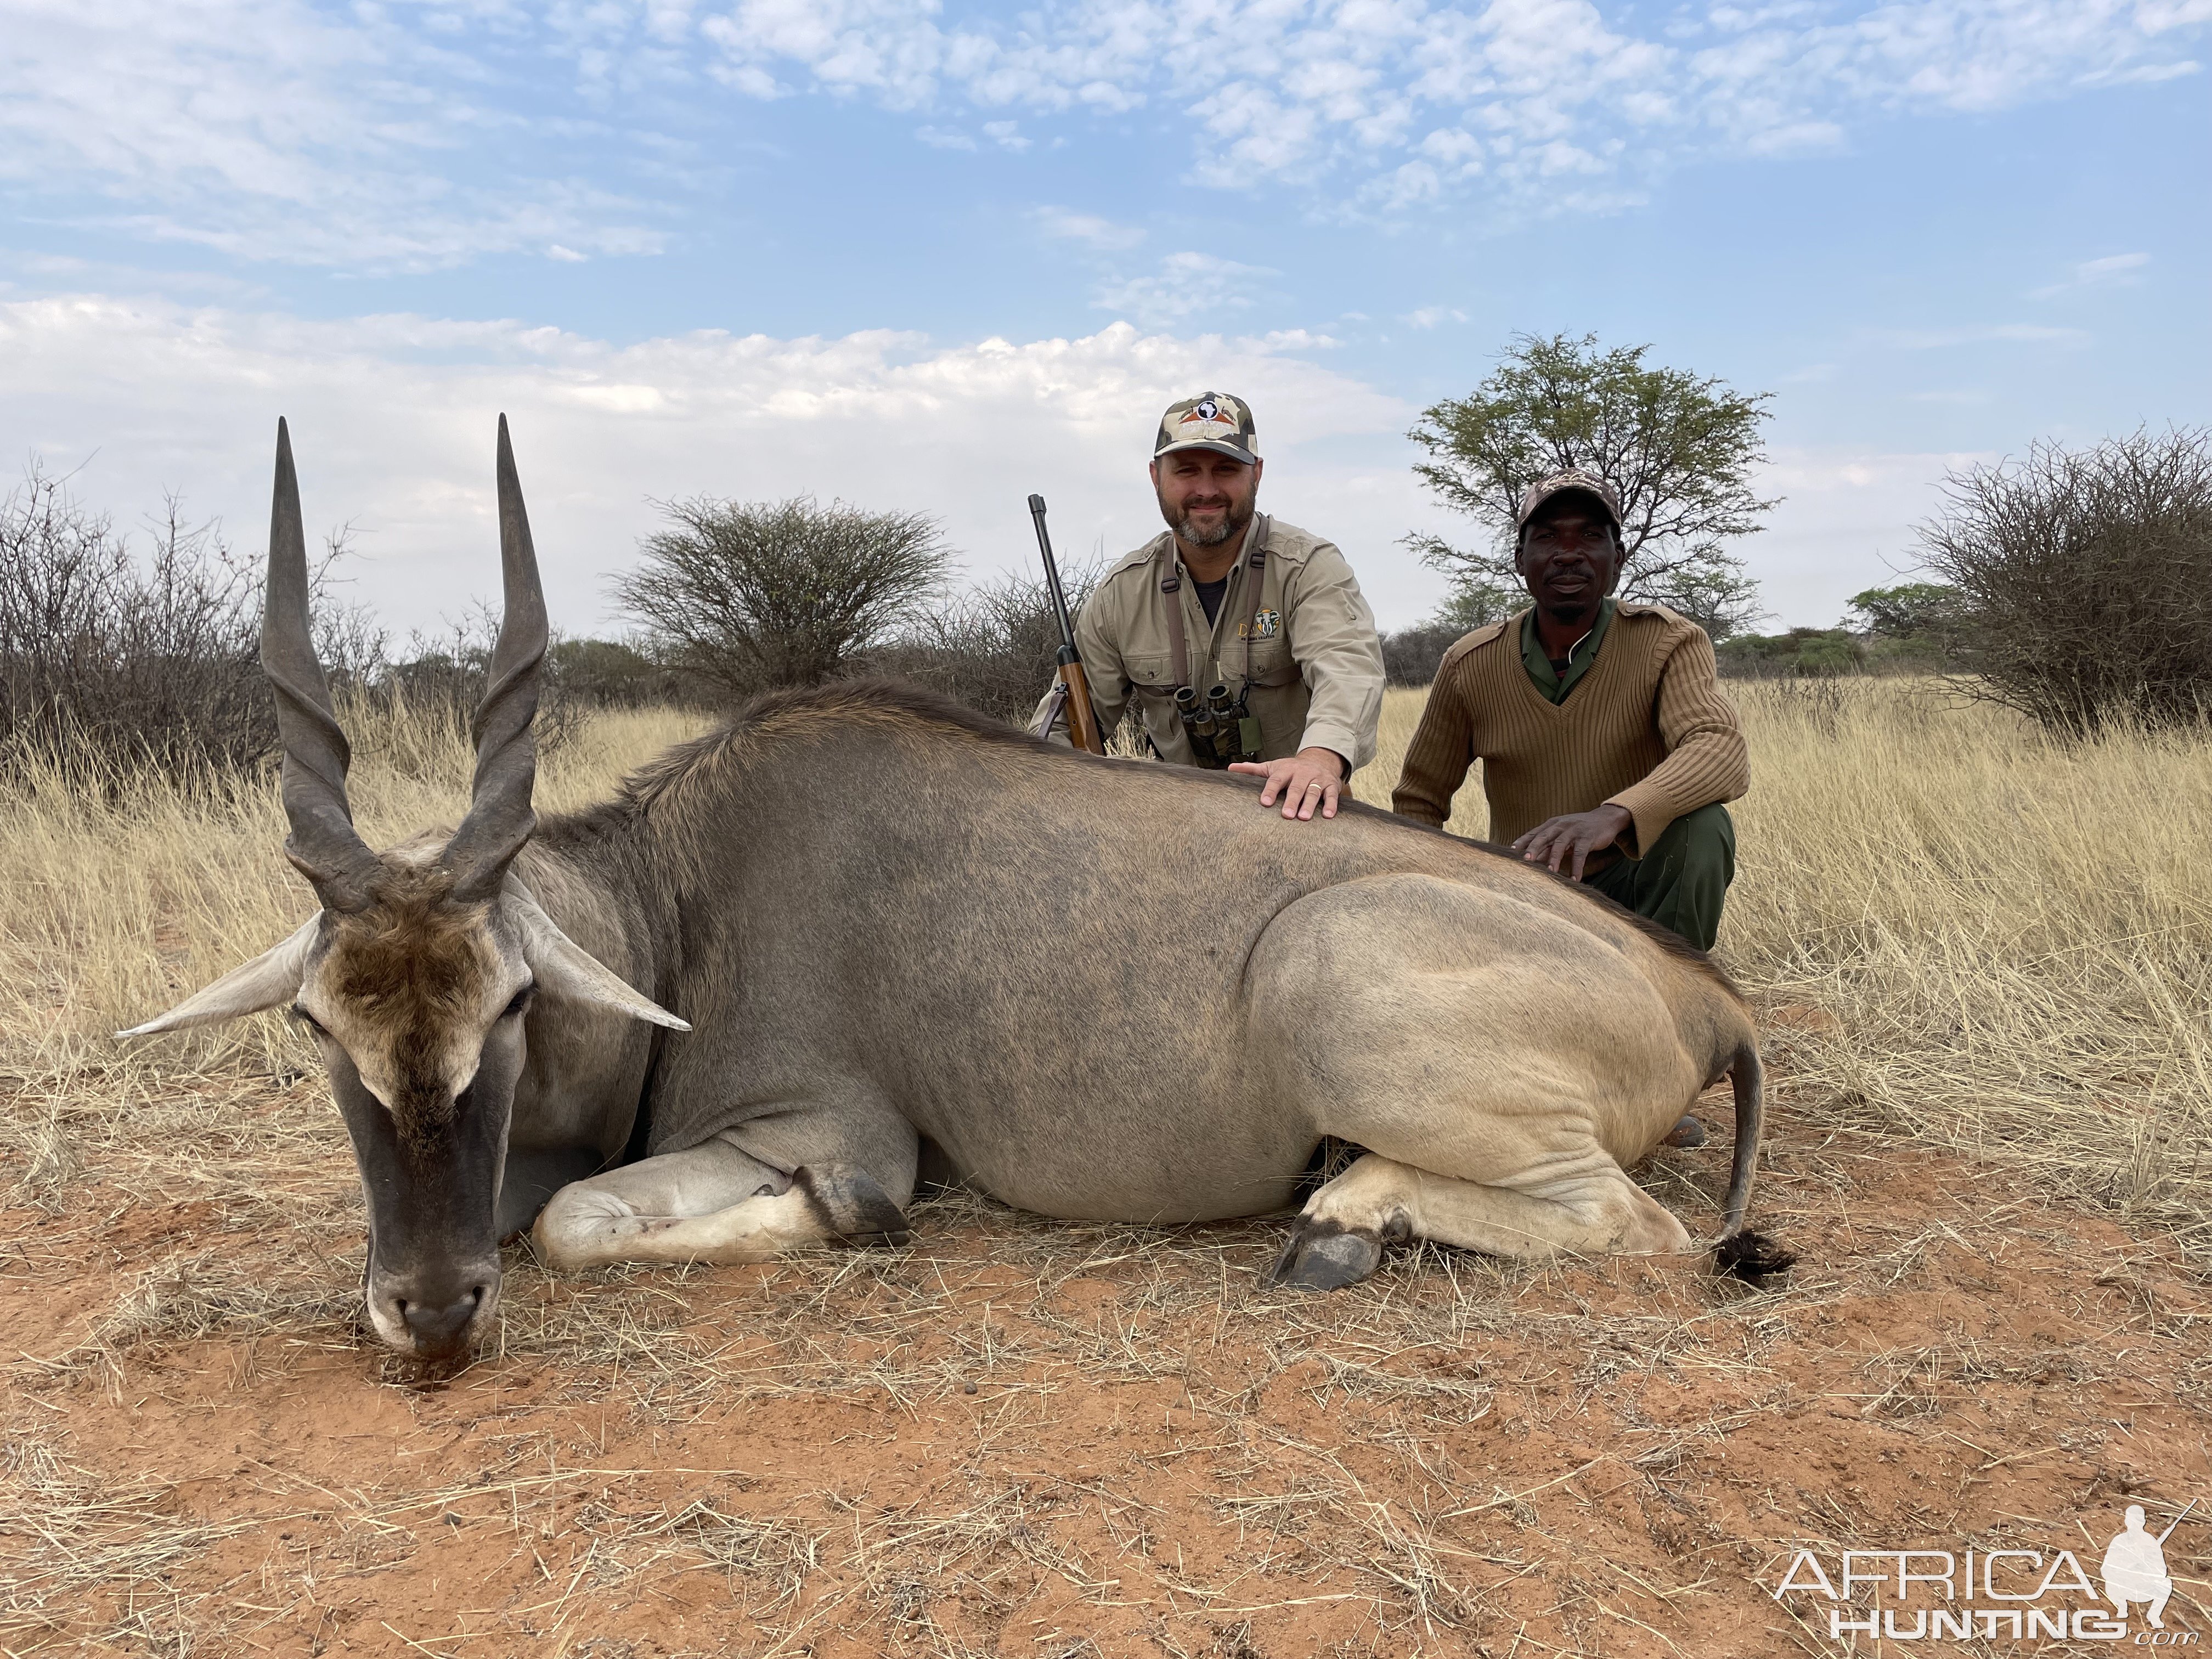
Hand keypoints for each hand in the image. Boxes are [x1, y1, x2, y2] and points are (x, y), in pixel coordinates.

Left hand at [1230, 746, 1346, 820]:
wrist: (1320, 759)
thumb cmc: (1291, 768)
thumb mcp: (1272, 767)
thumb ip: (1252, 770)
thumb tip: (1230, 769)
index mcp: (1285, 770)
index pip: (1276, 780)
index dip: (1270, 790)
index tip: (1265, 803)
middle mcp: (1302, 773)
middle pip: (1296, 787)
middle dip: (1292, 801)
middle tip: (1286, 815)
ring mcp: (1317, 779)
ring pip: (1313, 792)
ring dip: (1309, 805)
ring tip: (1304, 817)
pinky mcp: (1331, 785)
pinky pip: (1332, 795)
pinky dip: (1331, 805)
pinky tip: (1328, 816)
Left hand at [1512, 803, 1631, 879]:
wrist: (1605, 818)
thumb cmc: (1579, 829)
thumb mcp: (1562, 834)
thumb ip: (1548, 845)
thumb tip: (1532, 861)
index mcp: (1552, 824)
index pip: (1534, 833)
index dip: (1522, 841)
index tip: (1510, 851)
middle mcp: (1561, 825)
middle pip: (1544, 837)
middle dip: (1534, 848)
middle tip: (1526, 861)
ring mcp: (1574, 831)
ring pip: (1560, 845)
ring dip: (1554, 859)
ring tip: (1550, 873)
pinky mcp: (1587, 837)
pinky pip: (1580, 853)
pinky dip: (1577, 867)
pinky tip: (1574, 879)